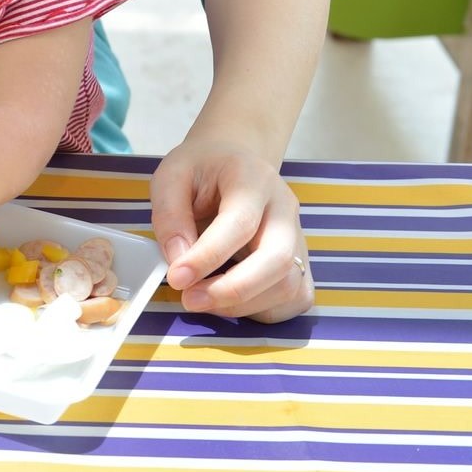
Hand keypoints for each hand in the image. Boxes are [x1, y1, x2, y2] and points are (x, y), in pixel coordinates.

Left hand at [151, 135, 313, 321]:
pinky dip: (262, 310)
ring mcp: (298, 236)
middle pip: (277, 259)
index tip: (176, 278)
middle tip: (190, 300)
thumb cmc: (201, 169)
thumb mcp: (171, 176)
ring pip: (288, 285)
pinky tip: (228, 302)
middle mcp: (285, 209)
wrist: (233, 161)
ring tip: (201, 299)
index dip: (207, 257)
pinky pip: (295, 298)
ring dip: (243, 304)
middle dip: (233, 290)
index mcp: (253, 179)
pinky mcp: (302, 261)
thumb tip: (179, 262)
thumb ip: (170, 216)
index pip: (239, 225)